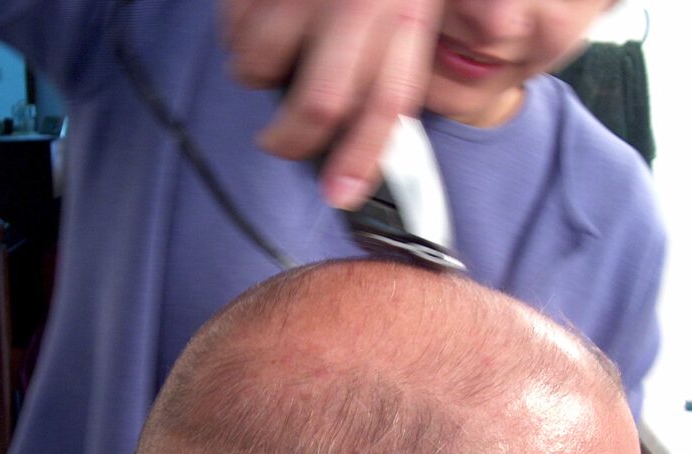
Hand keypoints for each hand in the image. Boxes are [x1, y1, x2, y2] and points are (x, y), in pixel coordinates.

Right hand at [223, 0, 442, 209]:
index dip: (360, 160)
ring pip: (259, 67)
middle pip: (316, 106)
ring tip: (273, 58)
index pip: (385, 105)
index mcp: (408, 13)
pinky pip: (232, 30)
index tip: (339, 195)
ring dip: (255, 74)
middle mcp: (358, 4)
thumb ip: (444, 31)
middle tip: (279, 142)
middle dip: (290, 141)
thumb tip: (459, 75)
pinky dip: (236, 36)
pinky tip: (257, 21)